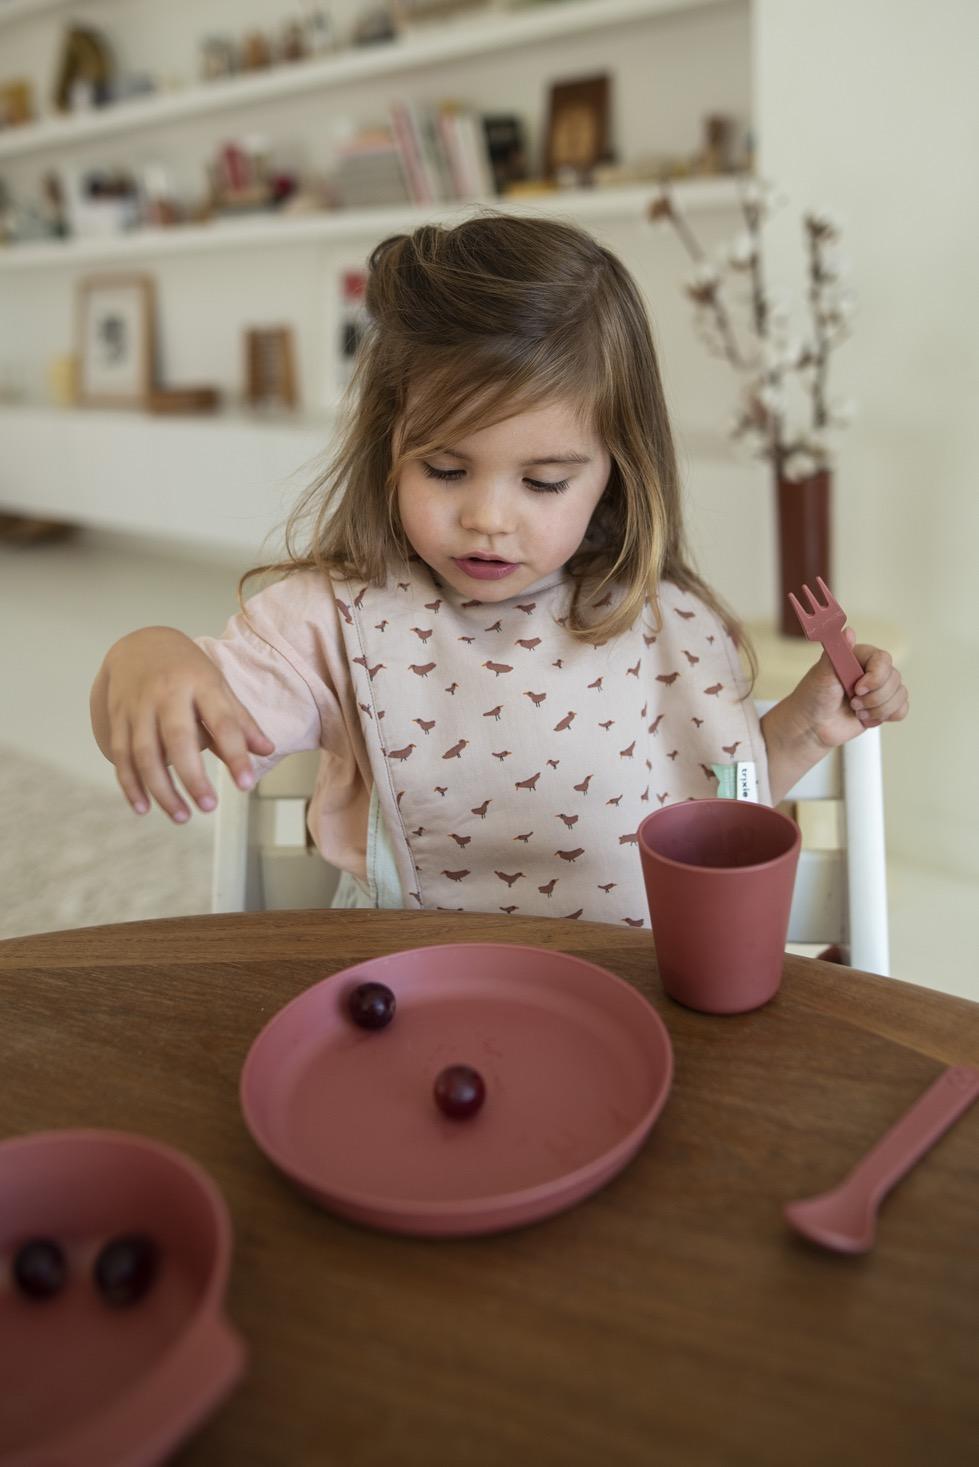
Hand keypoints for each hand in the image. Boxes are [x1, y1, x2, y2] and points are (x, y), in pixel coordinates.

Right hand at [93, 627, 274, 821]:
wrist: (140, 644)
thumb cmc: (188, 672)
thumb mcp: (219, 687)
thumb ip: (240, 720)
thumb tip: (267, 750)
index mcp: (200, 683)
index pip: (222, 722)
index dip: (235, 754)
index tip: (246, 785)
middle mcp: (166, 693)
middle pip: (178, 739)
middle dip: (193, 777)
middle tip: (209, 807)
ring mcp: (138, 705)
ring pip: (144, 753)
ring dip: (161, 789)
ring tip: (182, 816)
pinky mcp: (117, 718)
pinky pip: (121, 756)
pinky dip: (131, 784)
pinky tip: (143, 808)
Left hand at [795, 629, 909, 750]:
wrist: (812, 726)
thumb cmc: (813, 697)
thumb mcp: (822, 673)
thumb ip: (837, 651)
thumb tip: (848, 630)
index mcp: (859, 657)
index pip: (884, 659)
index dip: (876, 676)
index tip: (858, 688)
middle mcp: (872, 671)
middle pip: (895, 679)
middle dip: (873, 698)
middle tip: (853, 702)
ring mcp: (879, 689)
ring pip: (900, 695)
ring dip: (878, 709)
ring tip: (856, 711)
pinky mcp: (883, 707)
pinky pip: (902, 709)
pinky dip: (885, 716)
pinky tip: (866, 717)